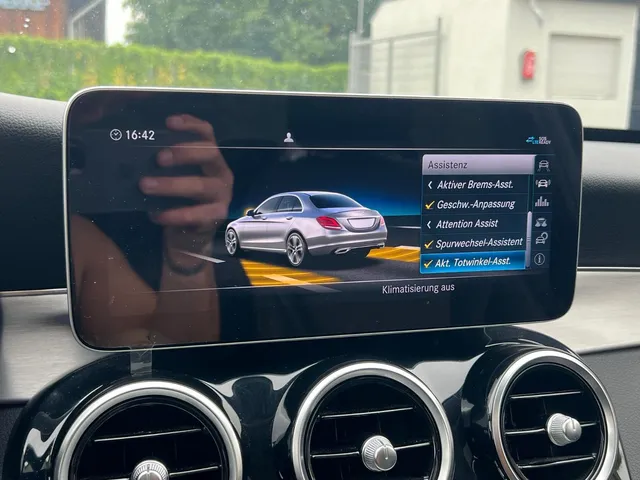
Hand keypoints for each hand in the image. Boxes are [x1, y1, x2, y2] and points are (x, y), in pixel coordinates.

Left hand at [139, 114, 232, 265]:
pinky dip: (174, 214)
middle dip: (183, 153)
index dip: (190, 125)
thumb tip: (133, 151)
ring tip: (145, 185)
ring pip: (200, 185)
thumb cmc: (179, 199)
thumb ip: (164, 165)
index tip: (168, 122)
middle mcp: (221, 172)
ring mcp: (222, 195)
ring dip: (171, 185)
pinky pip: (195, 214)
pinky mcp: (217, 216)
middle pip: (209, 154)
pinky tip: (155, 214)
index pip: (207, 134)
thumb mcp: (173, 177)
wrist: (189, 235)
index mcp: (210, 158)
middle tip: (158, 158)